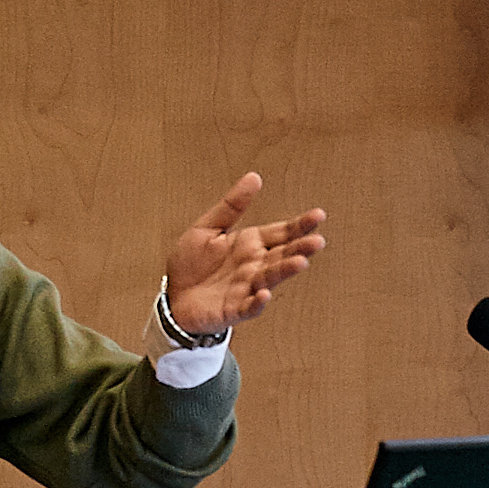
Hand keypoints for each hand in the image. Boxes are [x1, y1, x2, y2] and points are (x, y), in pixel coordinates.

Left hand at [165, 172, 325, 336]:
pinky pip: (248, 307)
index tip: (318, 216)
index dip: (299, 225)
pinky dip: (257, 302)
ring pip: (270, 279)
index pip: (281, 233)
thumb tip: (254, 177)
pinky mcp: (233, 310)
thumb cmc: (190, 264)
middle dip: (300, 249)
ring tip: (299, 262)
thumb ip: (231, 206)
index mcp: (250, 244)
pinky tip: (265, 293)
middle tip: (316, 242)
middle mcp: (253, 266)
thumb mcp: (206, 227)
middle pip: (282, 255)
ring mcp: (245, 288)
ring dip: (285, 271)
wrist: (170, 297)